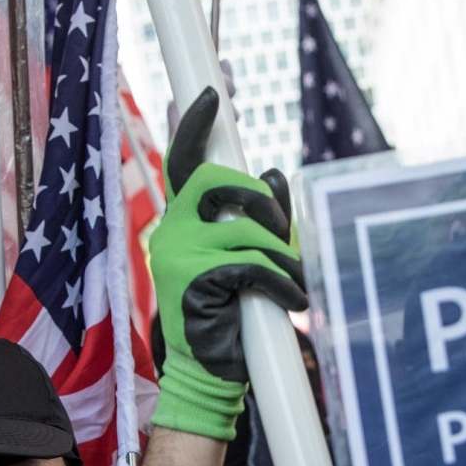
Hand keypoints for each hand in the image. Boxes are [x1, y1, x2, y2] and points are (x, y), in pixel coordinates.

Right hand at [150, 87, 307, 441]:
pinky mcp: (193, 280)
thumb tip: (272, 173)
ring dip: (284, 259)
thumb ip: (259, 217)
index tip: (212, 92)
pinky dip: (281, 285)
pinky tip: (289, 304)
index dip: (195, 124)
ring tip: (293, 287)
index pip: (185, 161)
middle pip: (221, 182)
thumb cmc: (230, 316)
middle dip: (264, 205)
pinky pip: (254, 265)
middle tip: (281, 237)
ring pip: (248, 230)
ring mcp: (177, 254)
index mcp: (182, 221)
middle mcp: (172, 230)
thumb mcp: (248, 258)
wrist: (210, 372)